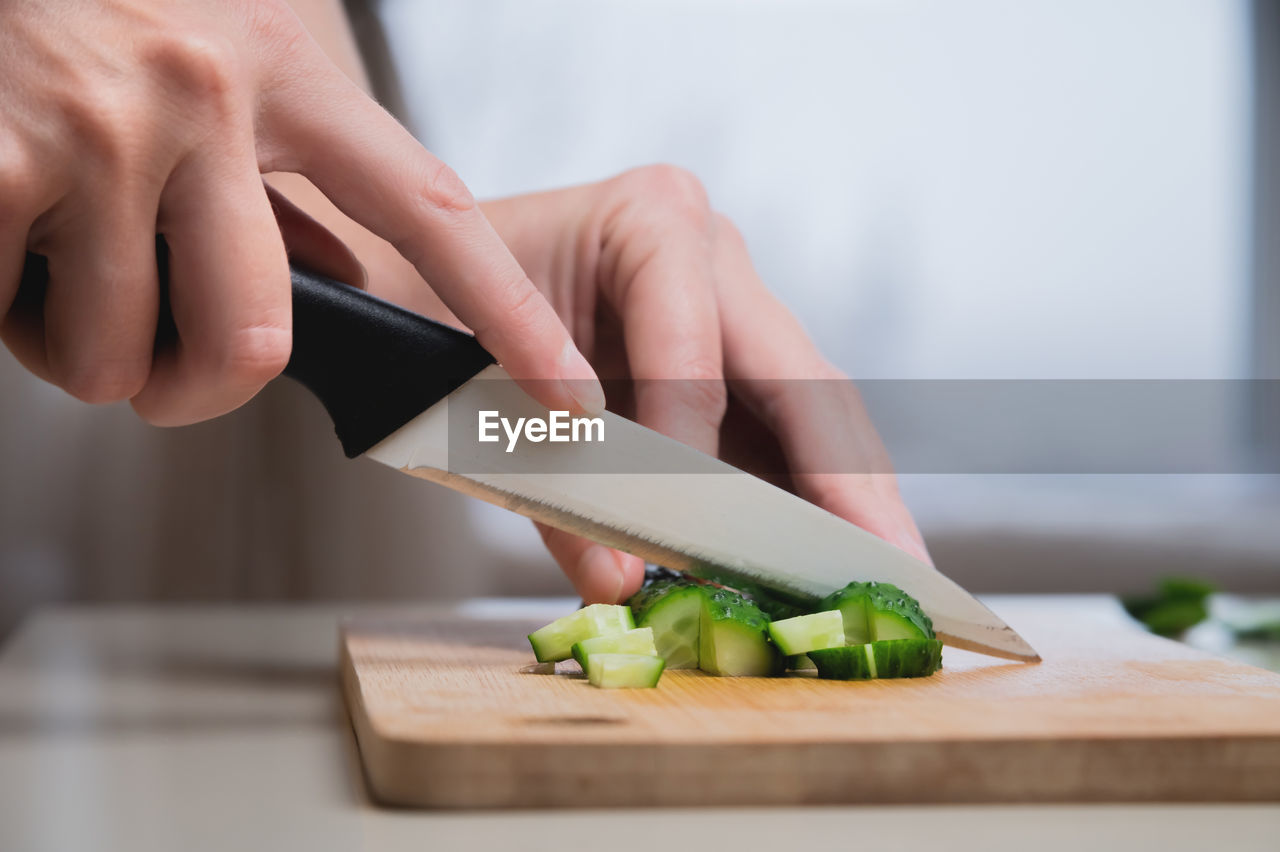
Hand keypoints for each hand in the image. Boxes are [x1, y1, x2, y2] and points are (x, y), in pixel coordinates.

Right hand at [0, 0, 600, 424]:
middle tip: (175, 370)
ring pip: (116, 359)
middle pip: (255, 346)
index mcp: (291, 73)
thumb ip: (310, 147)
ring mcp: (94, 133)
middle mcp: (204, 101)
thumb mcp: (253, 34)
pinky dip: (5, 314)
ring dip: (91, 353)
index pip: (431, 212)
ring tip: (69, 276)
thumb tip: (344, 270)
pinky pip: (6, 318)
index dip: (507, 315)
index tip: (566, 391)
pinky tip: (11, 247)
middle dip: (205, 391)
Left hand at [481, 166, 930, 603]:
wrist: (433, 275)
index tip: (694, 525)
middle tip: (888, 568)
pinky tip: (841, 555)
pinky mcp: (736, 362)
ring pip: (817, 411)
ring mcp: (735, 306)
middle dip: (847, 483)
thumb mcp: (479, 383)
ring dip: (852, 498)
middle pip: (802, 379)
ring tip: (887, 577)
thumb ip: (547, 486)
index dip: (694, 439)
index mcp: (648, 221)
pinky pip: (790, 433)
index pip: (692, 344)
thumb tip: (618, 583)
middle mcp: (712, 254)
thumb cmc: (447, 306)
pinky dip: (813, 498)